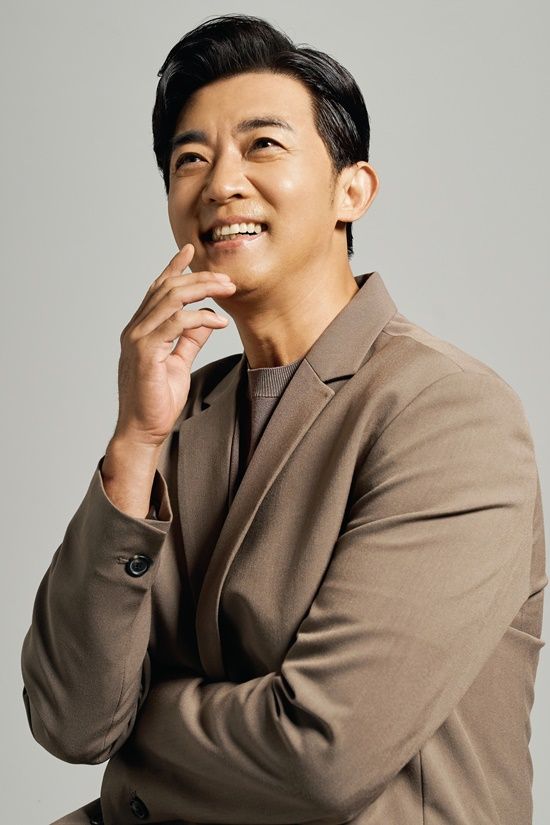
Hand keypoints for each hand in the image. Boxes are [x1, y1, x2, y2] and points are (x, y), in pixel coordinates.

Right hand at [113, 243, 235, 447]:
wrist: (143, 430)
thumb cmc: (158, 400)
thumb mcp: (178, 363)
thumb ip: (189, 340)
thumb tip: (207, 320)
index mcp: (142, 329)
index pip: (157, 289)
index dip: (174, 268)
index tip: (191, 251)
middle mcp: (136, 329)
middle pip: (167, 288)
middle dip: (199, 278)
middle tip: (227, 279)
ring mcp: (137, 339)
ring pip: (171, 299)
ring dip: (203, 290)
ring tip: (227, 291)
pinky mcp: (145, 352)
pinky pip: (175, 323)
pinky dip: (200, 318)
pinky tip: (219, 322)